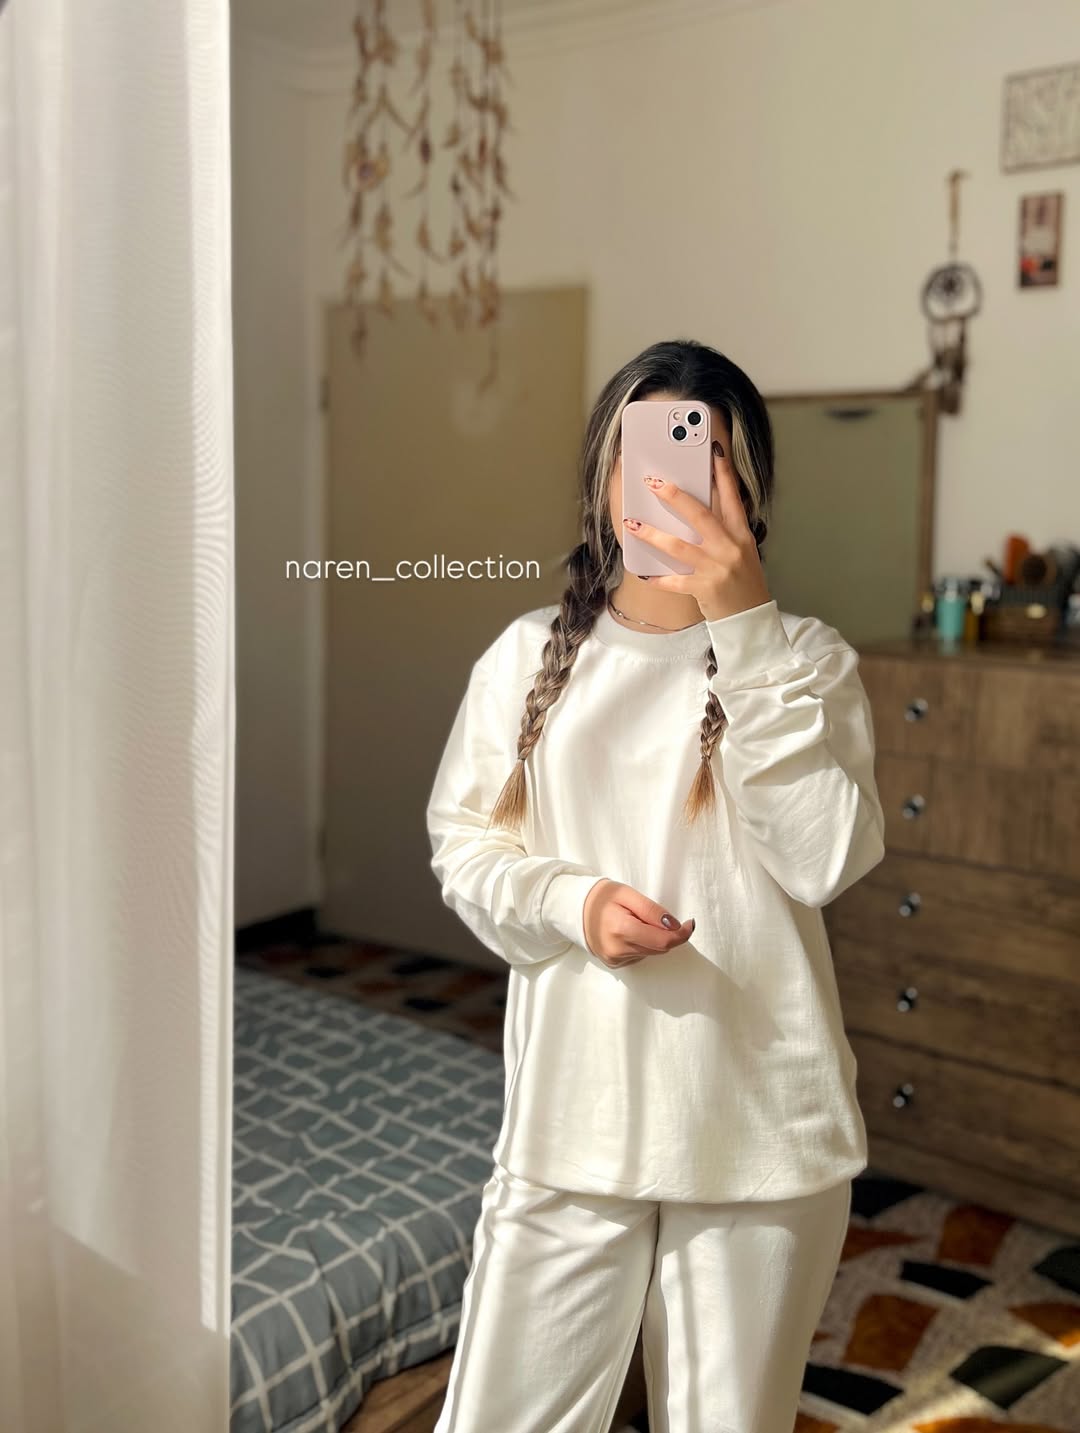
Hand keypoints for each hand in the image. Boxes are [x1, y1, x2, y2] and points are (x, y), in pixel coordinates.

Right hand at [583, 879, 695, 968]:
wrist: (576, 910)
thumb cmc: (603, 898)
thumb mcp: (627, 894)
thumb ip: (652, 910)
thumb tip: (675, 926)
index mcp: (622, 930)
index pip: (663, 941)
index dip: (681, 934)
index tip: (690, 923)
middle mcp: (619, 950)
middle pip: (660, 948)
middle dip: (666, 933)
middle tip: (655, 916)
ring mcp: (616, 959)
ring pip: (651, 952)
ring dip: (653, 939)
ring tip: (636, 922)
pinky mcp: (615, 964)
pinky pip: (640, 955)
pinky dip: (642, 944)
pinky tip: (629, 932)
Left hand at [622, 447, 771, 621]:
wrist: (751, 618)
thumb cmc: (744, 583)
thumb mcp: (742, 552)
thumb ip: (724, 531)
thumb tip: (694, 512)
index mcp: (741, 535)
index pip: (732, 498)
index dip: (723, 475)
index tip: (713, 453)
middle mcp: (730, 548)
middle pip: (699, 515)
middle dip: (674, 496)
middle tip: (653, 482)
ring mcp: (716, 568)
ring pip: (678, 546)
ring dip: (652, 534)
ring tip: (632, 524)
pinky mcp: (705, 589)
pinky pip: (674, 581)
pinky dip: (657, 578)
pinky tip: (643, 573)